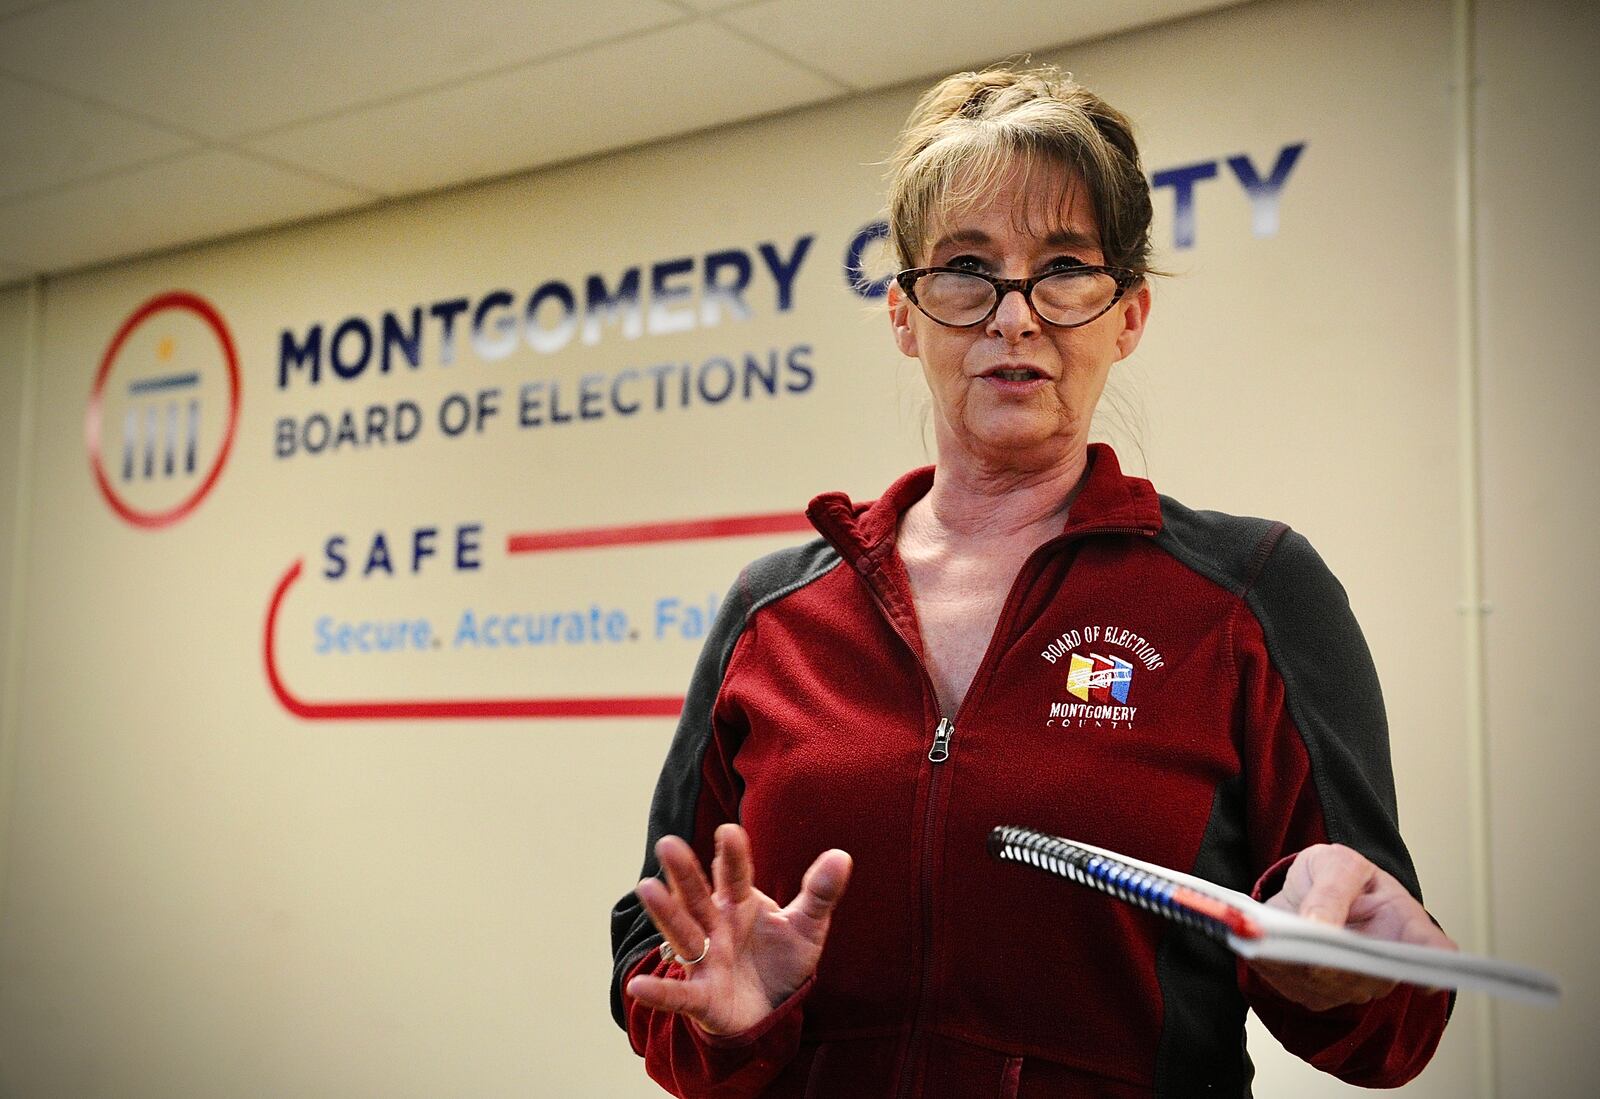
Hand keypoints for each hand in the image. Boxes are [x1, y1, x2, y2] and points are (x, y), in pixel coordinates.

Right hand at [626, 823, 852, 1035]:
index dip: (731, 855)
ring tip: (647, 888)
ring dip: (666, 913)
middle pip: (698, 897)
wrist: (772, 1008)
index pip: (734, 875)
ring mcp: (705, 960)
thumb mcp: (807, 926)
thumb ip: (820, 894)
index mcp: (739, 903)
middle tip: (668, 843)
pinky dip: (659, 992)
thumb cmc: (781, 958)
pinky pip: (679, 994)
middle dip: (685, 873)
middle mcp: (715, 926)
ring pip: (683, 934)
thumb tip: (843, 855)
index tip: (729, 831)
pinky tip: (637, 987)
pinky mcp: (702, 996)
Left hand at [1250, 843, 1456, 1011]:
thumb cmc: (1337, 876)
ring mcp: (1354, 985)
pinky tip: (1256, 946)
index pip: (1432, 949)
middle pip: (1362, 975)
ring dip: (1288, 962)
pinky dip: (1271, 966)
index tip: (1430, 979)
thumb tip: (1318, 928)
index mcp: (1405, 925)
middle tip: (1293, 938)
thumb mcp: (1338, 864)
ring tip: (1263, 936)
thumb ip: (1331, 891)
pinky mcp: (1318, 993)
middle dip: (1324, 958)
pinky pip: (1292, 987)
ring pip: (1322, 985)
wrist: (1312, 889)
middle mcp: (1385, 965)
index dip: (1435, 963)